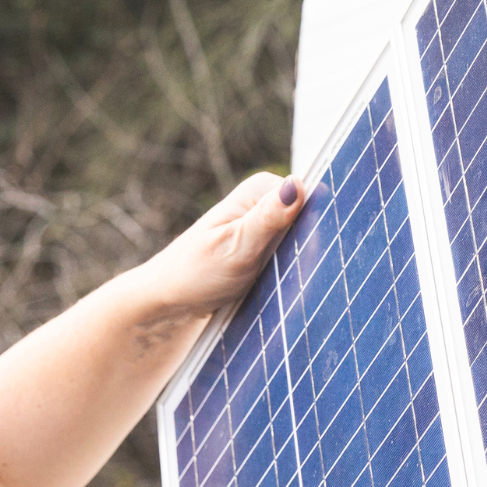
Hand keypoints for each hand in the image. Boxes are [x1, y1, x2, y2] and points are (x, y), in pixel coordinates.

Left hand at [130, 172, 304, 327]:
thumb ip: (268, 218)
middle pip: (311, 220)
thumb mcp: (236, 247)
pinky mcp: (267, 246)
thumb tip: (297, 185)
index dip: (316, 227)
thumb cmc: (195, 274)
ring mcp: (266, 225)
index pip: (312, 198)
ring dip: (302, 262)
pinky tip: (283, 288)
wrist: (170, 301)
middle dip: (309, 247)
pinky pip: (294, 254)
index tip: (303, 255)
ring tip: (280, 284)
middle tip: (284, 274)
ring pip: (305, 240)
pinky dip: (293, 270)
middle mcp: (265, 201)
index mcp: (259, 190)